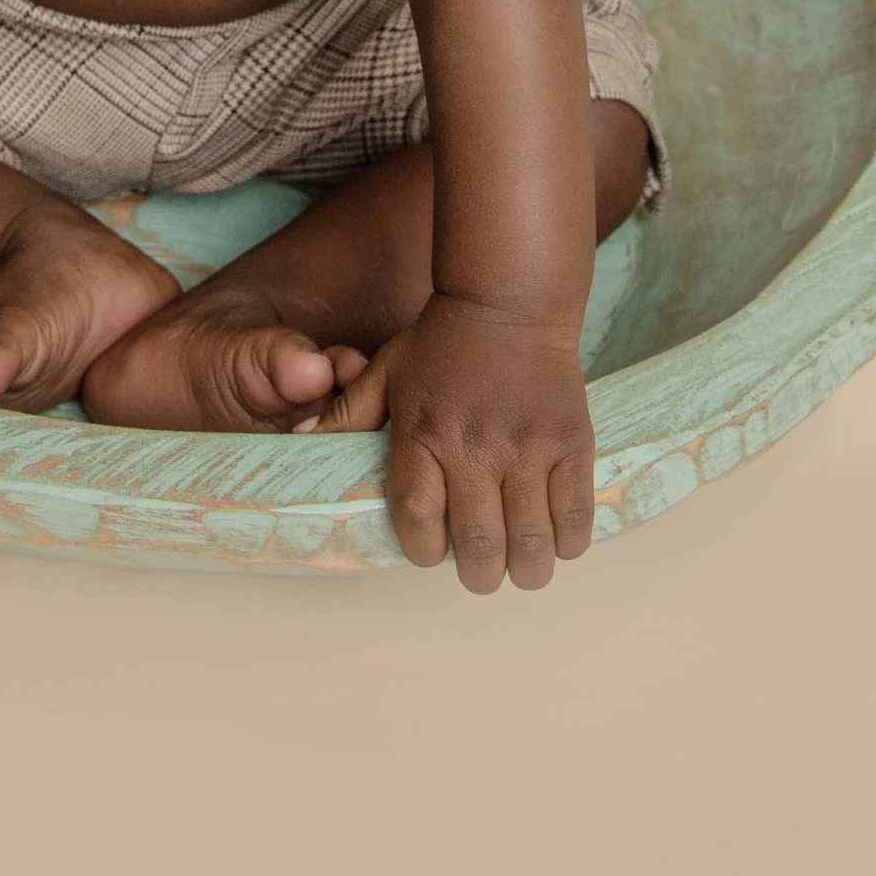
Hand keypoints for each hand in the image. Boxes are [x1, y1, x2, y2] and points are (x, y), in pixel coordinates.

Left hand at [304, 302, 596, 587]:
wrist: (510, 300)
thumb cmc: (441, 342)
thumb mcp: (385, 372)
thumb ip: (348, 413)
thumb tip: (300, 437)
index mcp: (423, 435)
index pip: (417, 520)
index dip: (422, 550)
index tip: (429, 547)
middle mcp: (475, 449)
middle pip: (480, 548)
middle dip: (479, 575)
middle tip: (480, 569)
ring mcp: (528, 449)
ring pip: (532, 545)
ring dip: (524, 567)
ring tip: (518, 561)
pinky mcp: (571, 445)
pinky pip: (575, 517)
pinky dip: (568, 541)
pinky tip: (555, 536)